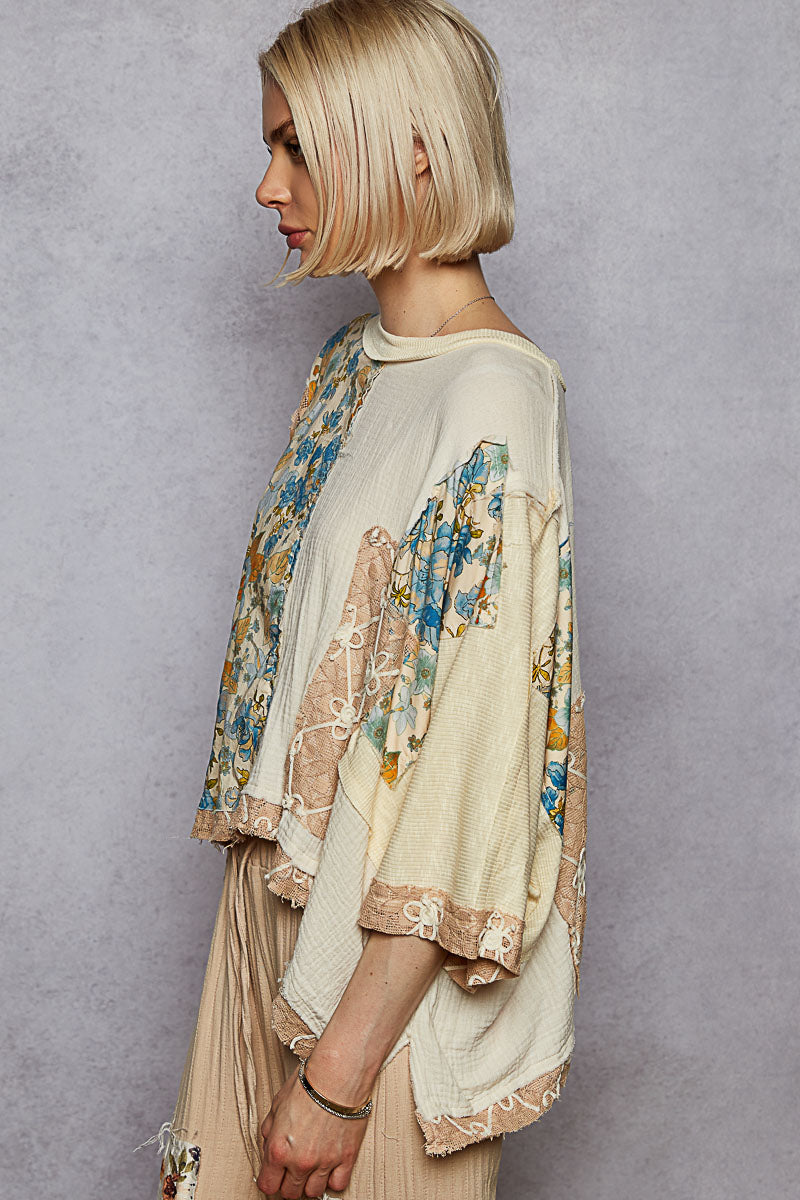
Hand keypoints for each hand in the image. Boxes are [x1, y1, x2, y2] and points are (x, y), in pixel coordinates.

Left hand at [256, 1064, 370, 1198]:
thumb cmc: (309, 1084)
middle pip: (290, 1193)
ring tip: (312, 1166)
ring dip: (311, 1182)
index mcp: (278, 1150)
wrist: (337, 1075)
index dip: (270, 1179)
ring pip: (313, 1193)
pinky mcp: (346, 1158)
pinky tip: (330, 1166)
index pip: (268, 1186)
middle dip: (289, 1182)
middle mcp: (300, 1161)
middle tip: (293, 1168)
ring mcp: (324, 1162)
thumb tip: (270, 1142)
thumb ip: (270, 1130)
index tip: (274, 1174)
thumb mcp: (277, 1105)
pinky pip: (338, 1184)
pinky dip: (333, 1179)